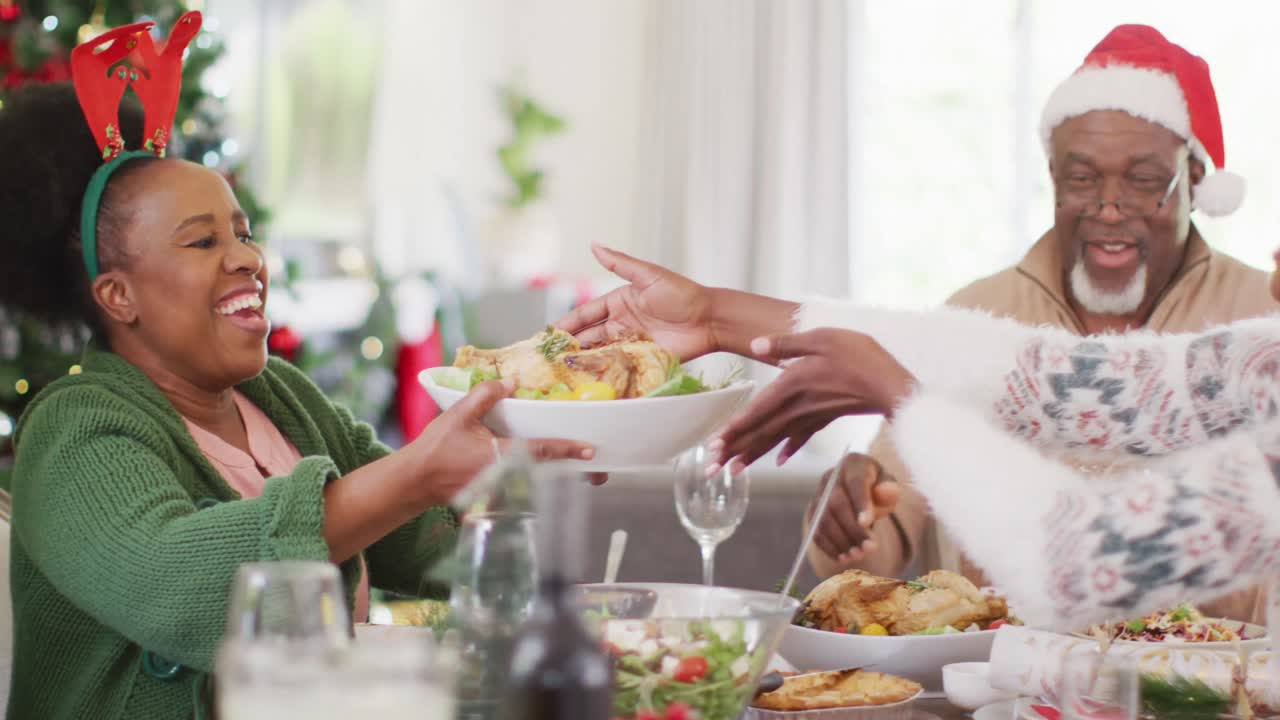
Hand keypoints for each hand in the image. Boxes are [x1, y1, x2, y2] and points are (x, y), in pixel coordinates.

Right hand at [411, 380, 596, 504]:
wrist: (415, 481)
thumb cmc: (435, 447)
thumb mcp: (458, 413)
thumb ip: (485, 395)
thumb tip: (511, 382)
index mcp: (500, 455)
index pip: (541, 450)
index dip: (567, 449)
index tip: (590, 450)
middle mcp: (505, 475)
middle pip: (546, 470)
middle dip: (569, 467)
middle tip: (593, 464)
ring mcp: (500, 488)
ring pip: (535, 480)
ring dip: (554, 473)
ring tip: (576, 466)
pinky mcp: (494, 494)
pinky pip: (521, 484)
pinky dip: (535, 477)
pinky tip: (543, 469)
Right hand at [555, 245, 718, 358]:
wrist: (710, 319)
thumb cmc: (683, 294)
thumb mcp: (648, 275)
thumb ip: (619, 264)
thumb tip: (594, 245)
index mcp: (619, 301)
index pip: (586, 314)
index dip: (567, 323)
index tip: (548, 333)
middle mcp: (622, 322)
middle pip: (589, 335)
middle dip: (569, 345)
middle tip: (547, 356)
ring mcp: (631, 341)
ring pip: (600, 351)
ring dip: (582, 359)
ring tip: (561, 369)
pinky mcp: (643, 357)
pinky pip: (618, 364)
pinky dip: (603, 369)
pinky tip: (588, 377)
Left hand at [709, 328, 915, 471]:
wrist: (893, 384)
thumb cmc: (860, 356)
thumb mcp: (821, 338)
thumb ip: (786, 344)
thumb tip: (755, 345)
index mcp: (792, 385)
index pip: (755, 412)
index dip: (733, 431)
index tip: (713, 447)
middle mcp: (798, 405)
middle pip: (761, 432)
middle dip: (734, 451)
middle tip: (711, 469)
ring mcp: (812, 414)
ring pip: (776, 438)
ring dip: (753, 454)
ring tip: (733, 470)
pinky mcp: (827, 417)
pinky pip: (803, 436)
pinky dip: (788, 449)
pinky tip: (779, 460)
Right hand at [809, 454, 900, 562]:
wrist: (860, 490)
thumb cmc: (877, 488)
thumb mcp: (889, 486)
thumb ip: (889, 490)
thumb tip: (884, 493)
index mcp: (853, 465)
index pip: (855, 483)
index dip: (860, 503)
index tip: (866, 523)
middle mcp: (831, 477)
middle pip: (836, 504)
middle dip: (852, 529)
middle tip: (869, 548)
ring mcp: (819, 495)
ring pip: (823, 520)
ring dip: (840, 541)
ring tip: (858, 555)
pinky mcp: (814, 513)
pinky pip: (816, 531)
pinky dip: (828, 547)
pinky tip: (843, 557)